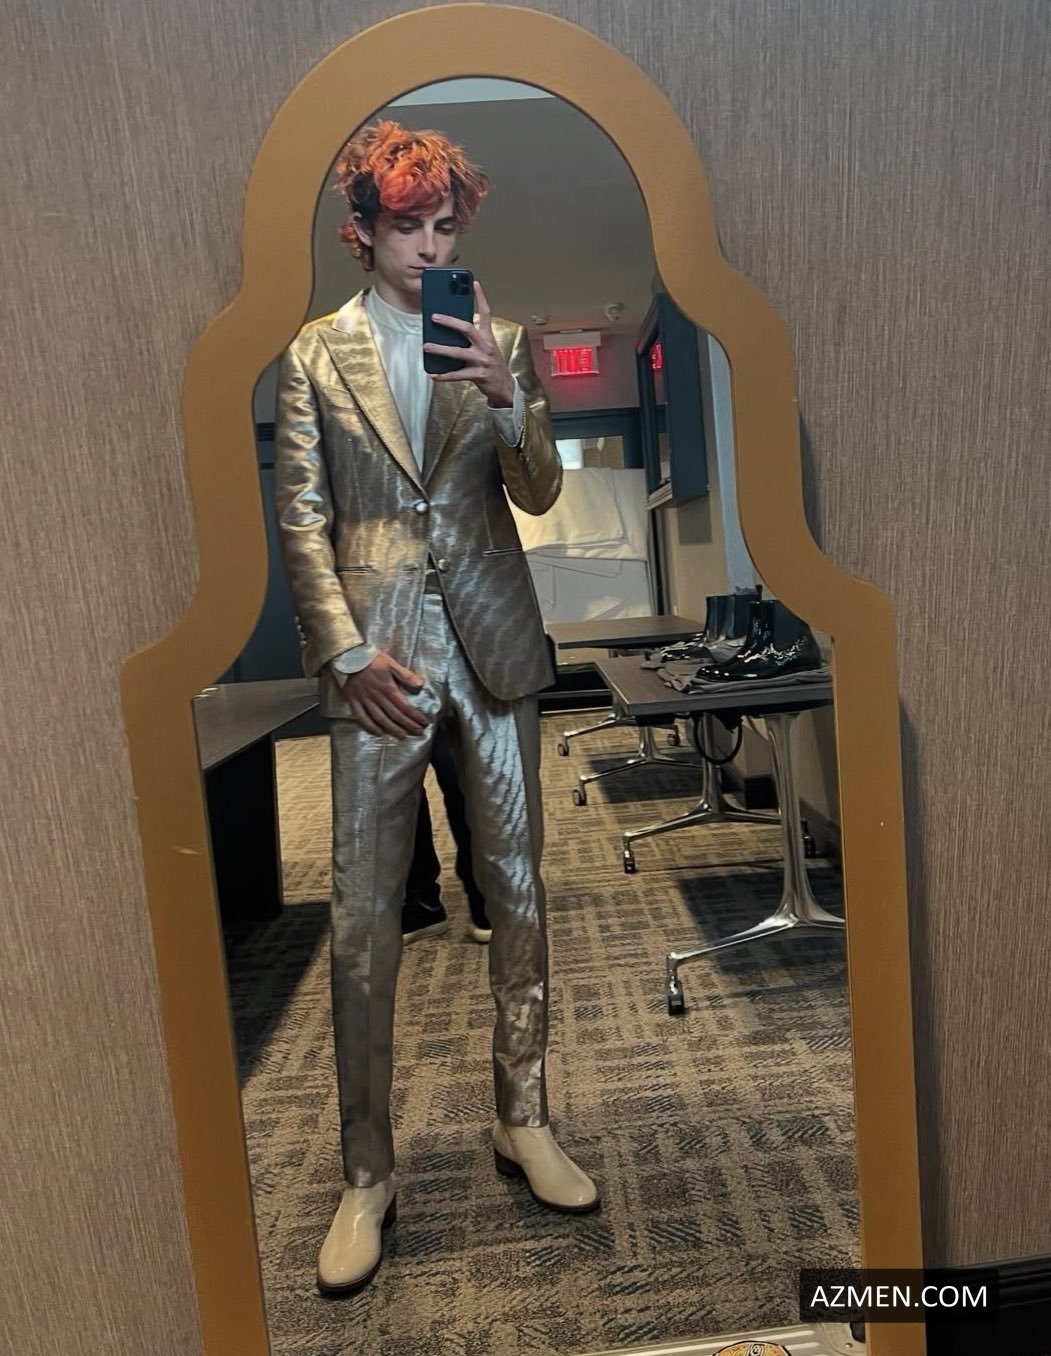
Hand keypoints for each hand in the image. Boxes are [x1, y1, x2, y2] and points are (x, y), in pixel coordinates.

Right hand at [336, 652, 430, 738]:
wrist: (348, 655)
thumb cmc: (371, 658)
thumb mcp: (391, 663)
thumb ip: (406, 676)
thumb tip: (420, 686)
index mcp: (388, 687)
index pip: (404, 706)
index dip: (415, 716)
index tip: (424, 722)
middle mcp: (377, 696)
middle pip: (394, 714)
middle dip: (408, 725)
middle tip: (418, 732)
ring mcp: (364, 700)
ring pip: (380, 718)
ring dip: (392, 729)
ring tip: (402, 736)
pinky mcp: (353, 701)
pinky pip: (361, 717)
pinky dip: (370, 726)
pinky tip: (378, 733)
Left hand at [423, 281, 514, 407]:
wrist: (505, 387)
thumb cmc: (492, 365)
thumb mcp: (486, 348)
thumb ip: (472, 339)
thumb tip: (449, 332)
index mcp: (488, 337)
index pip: (486, 313)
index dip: (480, 297)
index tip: (474, 283)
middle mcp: (486, 346)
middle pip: (467, 328)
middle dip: (449, 322)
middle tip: (434, 317)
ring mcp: (482, 360)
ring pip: (458, 352)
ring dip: (440, 349)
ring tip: (426, 346)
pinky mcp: (478, 374)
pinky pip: (457, 374)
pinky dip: (444, 375)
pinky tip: (433, 374)